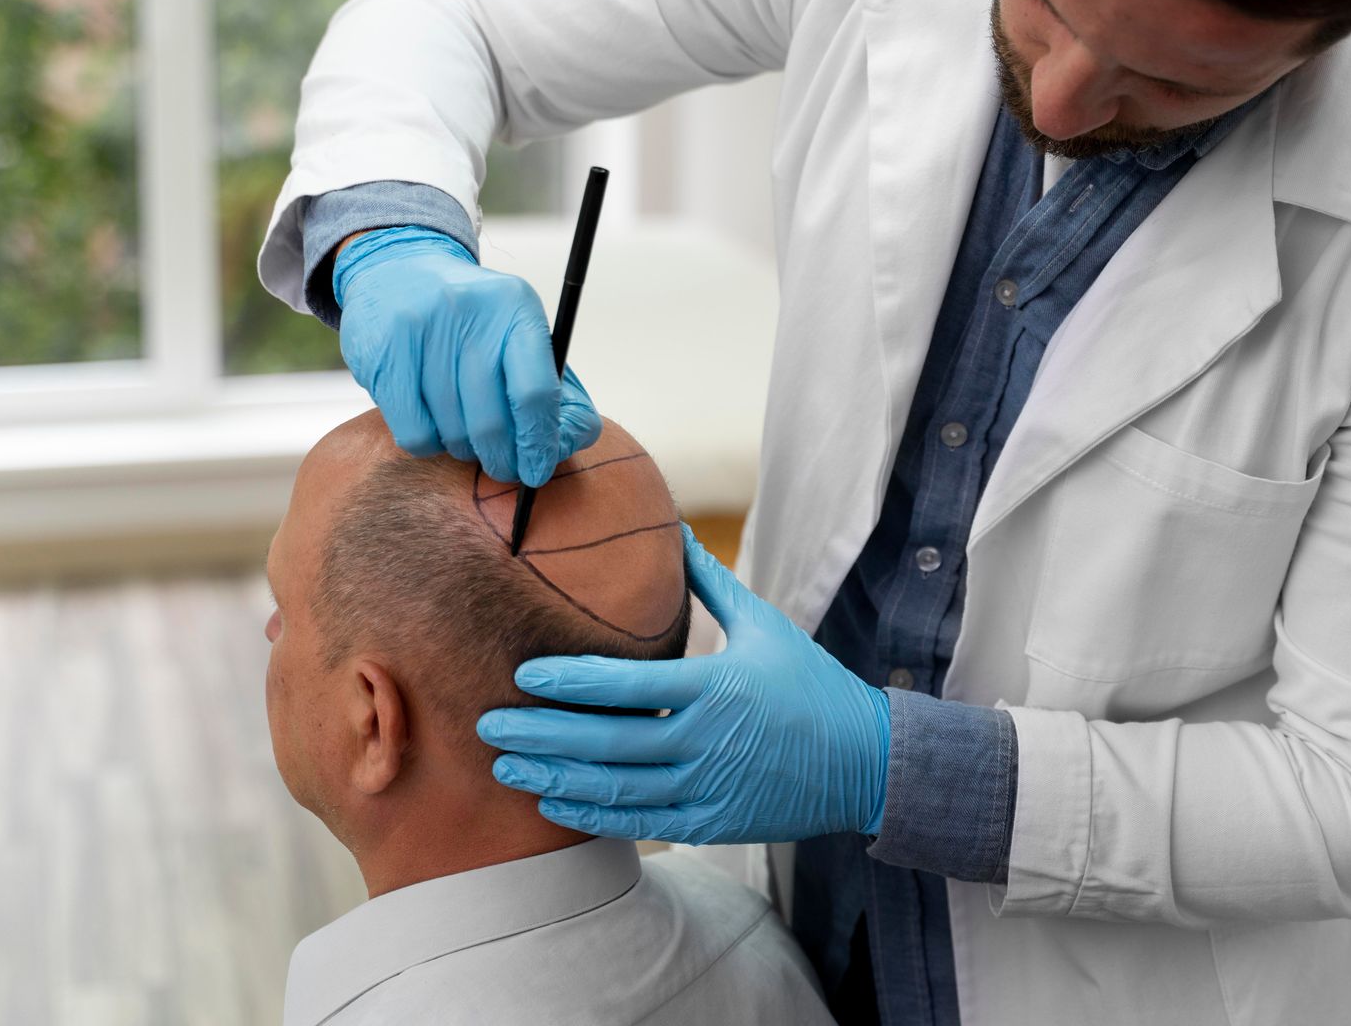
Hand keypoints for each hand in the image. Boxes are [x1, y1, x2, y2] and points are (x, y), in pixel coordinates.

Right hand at [333, 226, 600, 484]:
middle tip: (504, 469)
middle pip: (491, 420)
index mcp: (515, 307)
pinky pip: (414, 432)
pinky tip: (434, 428)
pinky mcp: (383, 352)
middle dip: (502, 458)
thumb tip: (569, 440)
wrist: (398, 270)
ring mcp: (422, 330)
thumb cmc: (471, 318)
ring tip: (467, 438)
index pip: (535, 391)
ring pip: (452, 430)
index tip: (537, 470)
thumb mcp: (515, 329)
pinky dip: (429, 445)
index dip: (538, 442)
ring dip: (464, 449)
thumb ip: (548, 381)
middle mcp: (469, 312)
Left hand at [478, 524, 891, 843]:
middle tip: (486, 724)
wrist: (864, 760)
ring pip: (614, 789)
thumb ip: (710, 581)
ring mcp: (706, 789)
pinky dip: (592, 815)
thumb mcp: (766, 625)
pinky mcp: (711, 823)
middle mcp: (704, 742)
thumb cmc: (812, 684)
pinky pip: (639, 823)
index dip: (570, 681)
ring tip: (506, 767)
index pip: (626, 686)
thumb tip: (671, 526)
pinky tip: (554, 801)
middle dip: (540, 735)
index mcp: (714, 688)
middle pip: (605, 742)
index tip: (524, 674)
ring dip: (553, 778)